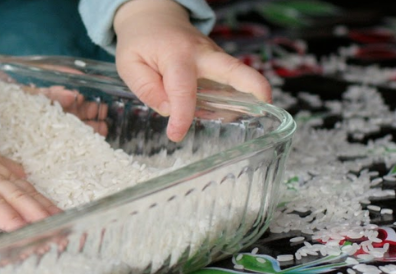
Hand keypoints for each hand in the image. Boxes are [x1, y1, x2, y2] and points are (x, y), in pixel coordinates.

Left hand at [112, 0, 270, 141]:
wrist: (154, 17)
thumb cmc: (140, 41)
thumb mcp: (129, 64)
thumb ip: (146, 88)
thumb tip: (169, 110)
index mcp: (177, 54)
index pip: (183, 89)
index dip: (182, 116)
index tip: (176, 135)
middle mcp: (203, 54)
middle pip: (234, 69)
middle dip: (253, 86)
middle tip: (266, 105)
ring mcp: (214, 57)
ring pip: (236, 76)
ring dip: (247, 97)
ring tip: (247, 119)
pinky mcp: (218, 63)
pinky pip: (229, 81)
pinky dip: (233, 97)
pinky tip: (226, 113)